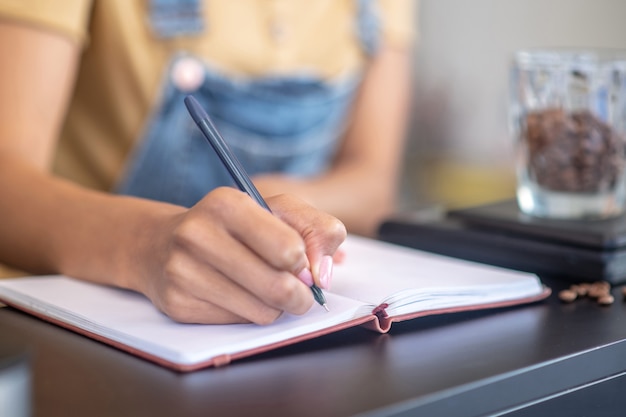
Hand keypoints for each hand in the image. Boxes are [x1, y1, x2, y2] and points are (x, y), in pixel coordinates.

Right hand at [136, 187, 345, 324]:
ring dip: (276, 307)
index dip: (306, 263)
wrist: (161, 244)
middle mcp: (198, 234)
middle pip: (279, 286)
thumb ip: (316, 230)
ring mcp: (183, 271)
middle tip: (300, 291)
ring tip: (267, 289)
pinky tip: (238, 295)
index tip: (302, 263)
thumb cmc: (232, 226)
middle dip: (300, 295)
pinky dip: (249, 314)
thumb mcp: (277, 211)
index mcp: (227, 203)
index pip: (289, 249)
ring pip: (262, 311)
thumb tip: (323, 274)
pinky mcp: (178, 304)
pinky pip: (238, 323)